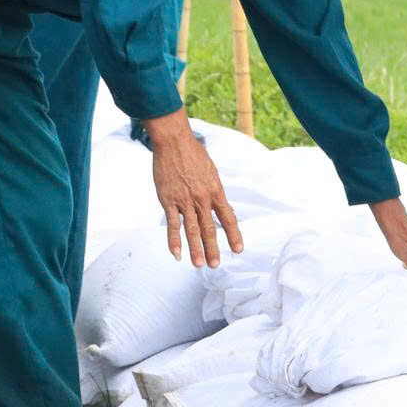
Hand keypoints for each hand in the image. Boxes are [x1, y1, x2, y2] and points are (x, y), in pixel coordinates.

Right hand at [148, 112, 241, 266]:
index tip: (238, 249)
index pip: (228, 217)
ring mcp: (184, 200)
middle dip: (213, 249)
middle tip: (215, 265)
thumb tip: (225, 209)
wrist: (174, 141)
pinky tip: (176, 253)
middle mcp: (202, 198)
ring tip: (199, 265)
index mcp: (215, 190)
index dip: (234, 235)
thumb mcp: (211, 172)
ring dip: (196, 249)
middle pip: (210, 228)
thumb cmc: (193, 154)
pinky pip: (173, 224)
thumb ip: (216, 192)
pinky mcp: (168, 200)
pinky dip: (174, 240)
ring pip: (192, 230)